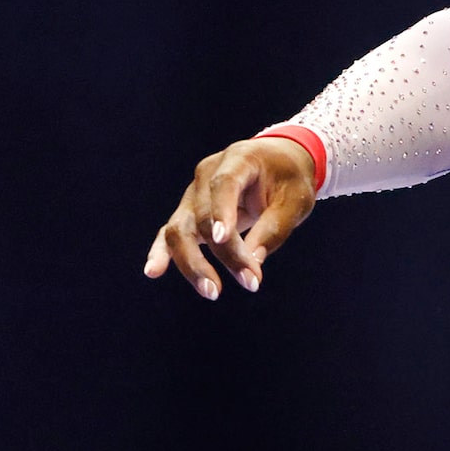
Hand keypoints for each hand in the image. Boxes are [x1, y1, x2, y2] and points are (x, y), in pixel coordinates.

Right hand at [143, 135, 316, 300]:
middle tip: (251, 282)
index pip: (223, 185)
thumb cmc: (289, 179)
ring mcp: (193, 195)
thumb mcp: (296, 199)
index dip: (220, 211)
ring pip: (180, 229)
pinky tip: (153, 271)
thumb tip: (254, 262)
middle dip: (225, 253)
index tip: (222, 239)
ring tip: (212, 291)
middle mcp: (207, 175)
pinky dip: (162, 253)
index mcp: (238, 159)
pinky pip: (171, 234)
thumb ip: (275, 227)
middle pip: (202, 216)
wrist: (276, 164)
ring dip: (192, 263)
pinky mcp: (189, 214)